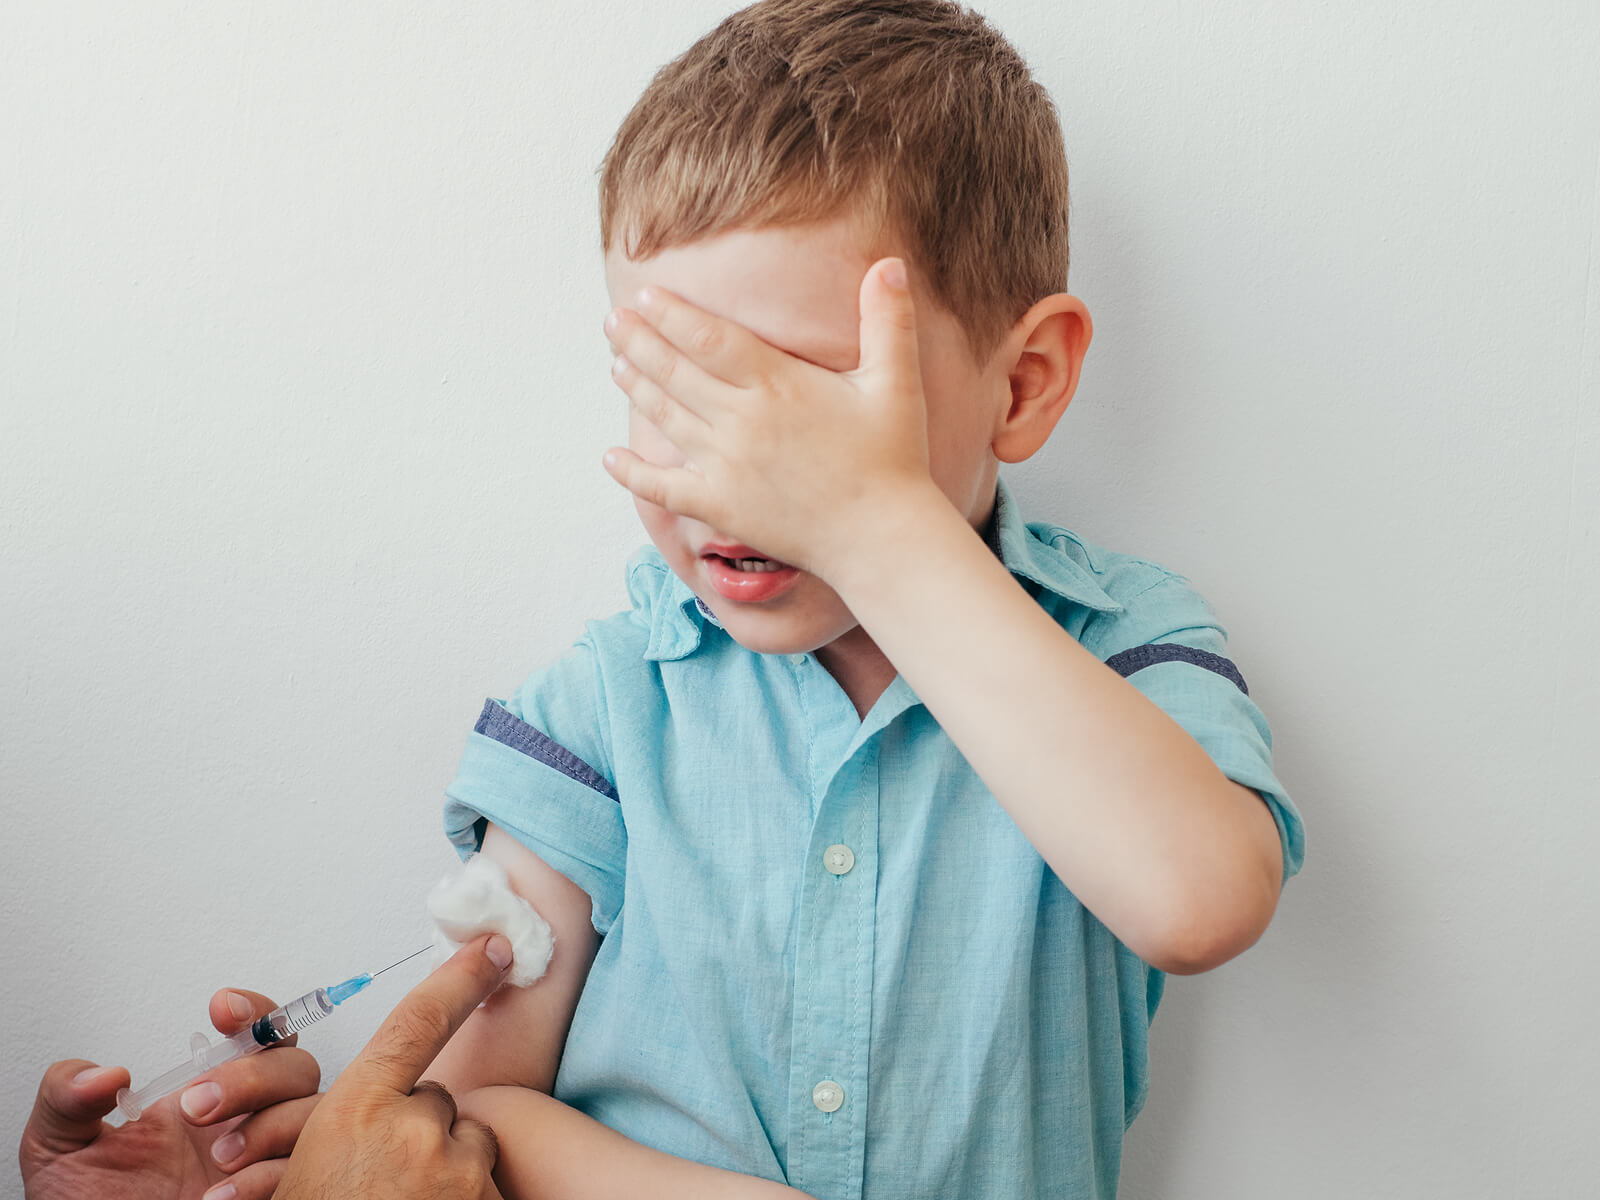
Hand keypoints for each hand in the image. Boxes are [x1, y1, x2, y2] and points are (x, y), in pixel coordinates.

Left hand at [20, 988, 322, 1199]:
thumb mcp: (59, 1147)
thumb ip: (67, 1097)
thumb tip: (103, 1074)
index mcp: (207, 1093)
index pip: (259, 1033)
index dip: (256, 1012)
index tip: (224, 1010)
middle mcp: (246, 1120)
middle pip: (295, 1065)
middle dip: (252, 1076)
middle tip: (197, 1106)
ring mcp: (265, 1158)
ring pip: (309, 1113)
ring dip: (267, 1127)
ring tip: (216, 1158)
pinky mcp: (275, 1193)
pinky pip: (299, 1170)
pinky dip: (262, 1180)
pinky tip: (218, 1196)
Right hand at [272, 933, 512, 1199]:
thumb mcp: (303, 1170)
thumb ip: (344, 1124)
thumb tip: (381, 1105)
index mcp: (358, 1110)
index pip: (419, 1020)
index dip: (460, 977)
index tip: (495, 946)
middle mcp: (415, 1131)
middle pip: (442, 1099)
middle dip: (422, 1128)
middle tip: (383, 1179)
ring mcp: (456, 1172)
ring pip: (469, 1144)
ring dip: (448, 1168)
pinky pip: (485, 1185)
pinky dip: (465, 1198)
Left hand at [601, 256, 937, 582]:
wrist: (880, 537)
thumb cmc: (893, 458)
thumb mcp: (896, 382)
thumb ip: (888, 321)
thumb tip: (890, 263)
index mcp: (777, 384)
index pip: (710, 337)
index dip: (673, 314)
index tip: (647, 294)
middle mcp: (742, 421)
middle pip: (676, 372)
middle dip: (639, 342)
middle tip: (613, 320)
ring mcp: (726, 466)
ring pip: (666, 419)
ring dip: (637, 389)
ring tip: (615, 364)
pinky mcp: (720, 507)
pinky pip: (663, 488)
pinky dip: (632, 472)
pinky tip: (610, 456)